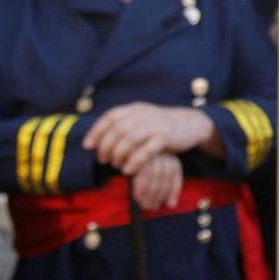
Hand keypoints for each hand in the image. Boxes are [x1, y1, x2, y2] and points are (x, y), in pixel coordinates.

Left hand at [83, 103, 216, 174]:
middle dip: (106, 147)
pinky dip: (134, 162)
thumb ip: (124, 124)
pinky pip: (145, 151)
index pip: (111, 116)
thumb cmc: (161, 125)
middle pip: (118, 130)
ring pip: (129, 140)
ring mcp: (155, 125)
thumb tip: (96, 140)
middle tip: (103, 160)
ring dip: (118, 155)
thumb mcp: (142, 118)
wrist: (190, 124)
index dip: (96, 131)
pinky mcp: (165, 137)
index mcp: (135, 109)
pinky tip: (128, 170)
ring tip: (116, 165)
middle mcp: (144, 114)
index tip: (87, 146)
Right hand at [131, 153, 182, 210]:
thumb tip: (172, 205)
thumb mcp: (160, 175)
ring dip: (149, 195)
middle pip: (164, 177)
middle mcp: (162, 154)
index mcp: (170, 157)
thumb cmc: (144, 168)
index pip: (175, 175)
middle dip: (158, 195)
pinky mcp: (137, 158)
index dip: (173, 191)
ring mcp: (150, 155)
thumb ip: (170, 187)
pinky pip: (141, 176)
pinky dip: (140, 189)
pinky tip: (138, 198)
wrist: (126, 151)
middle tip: (152, 208)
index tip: (169, 205)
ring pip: (154, 177)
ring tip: (145, 205)